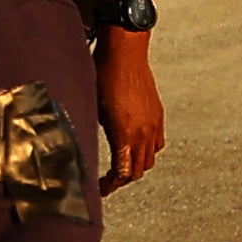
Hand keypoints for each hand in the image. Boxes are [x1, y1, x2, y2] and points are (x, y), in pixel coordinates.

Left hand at [93, 42, 165, 190]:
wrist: (125, 52)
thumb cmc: (103, 77)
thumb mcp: (92, 110)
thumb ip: (92, 134)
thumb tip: (83, 150)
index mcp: (125, 136)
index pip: (122, 174)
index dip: (111, 185)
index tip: (100, 189)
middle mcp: (144, 133)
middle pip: (138, 170)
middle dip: (122, 179)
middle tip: (108, 180)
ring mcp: (154, 124)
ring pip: (150, 159)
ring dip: (136, 166)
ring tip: (121, 164)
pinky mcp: (158, 114)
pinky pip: (158, 143)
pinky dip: (148, 151)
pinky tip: (135, 145)